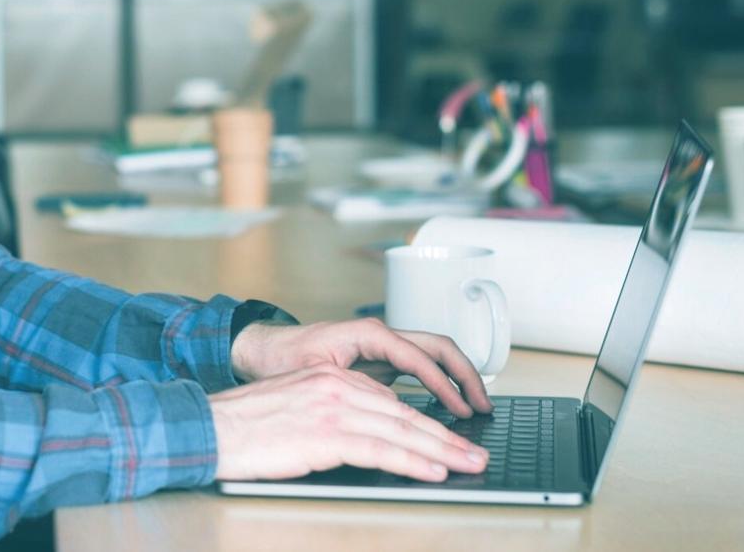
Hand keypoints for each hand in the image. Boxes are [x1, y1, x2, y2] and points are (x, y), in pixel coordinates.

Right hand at [208, 363, 489, 481]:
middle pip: (405, 414)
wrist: (211, 426)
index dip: (428, 424)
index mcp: (333, 379)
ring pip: (400, 430)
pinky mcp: (325, 433)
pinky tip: (433, 471)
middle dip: (446, 438)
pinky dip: (412, 461)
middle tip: (475, 454)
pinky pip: (380, 448)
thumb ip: (334, 416)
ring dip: (441, 451)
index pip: (393, 403)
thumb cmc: (247, 426)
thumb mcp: (297, 409)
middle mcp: (338, 387)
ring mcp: (333, 409)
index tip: (452, 441)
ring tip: (468, 465)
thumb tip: (369, 441)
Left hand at [230, 317, 493, 417]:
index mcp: (368, 333)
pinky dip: (440, 385)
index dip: (444, 384)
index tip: (462, 409)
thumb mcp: (316, 375)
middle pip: (438, 348)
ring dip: (458, 378)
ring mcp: (382, 347)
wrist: (261, 351)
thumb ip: (354, 387)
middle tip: (483, 407)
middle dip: (465, 375)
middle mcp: (380, 335)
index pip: (419, 356)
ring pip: (433, 356)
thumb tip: (393, 410)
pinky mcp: (380, 361)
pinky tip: (450, 408)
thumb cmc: (281, 358)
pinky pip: (420, 369)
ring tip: (476, 408)